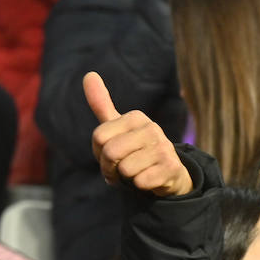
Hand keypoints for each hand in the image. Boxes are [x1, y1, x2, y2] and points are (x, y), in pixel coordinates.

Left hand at [83, 72, 191, 196]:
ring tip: (136, 173)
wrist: (168, 173)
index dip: (99, 152)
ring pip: (124, 169)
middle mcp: (151, 128)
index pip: (98, 137)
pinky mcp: (171, 168)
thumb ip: (101, 103)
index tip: (111, 154)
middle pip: (110, 153)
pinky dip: (139, 186)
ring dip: (125, 178)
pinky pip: (140, 182)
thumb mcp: (119, 126)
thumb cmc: (136, 149)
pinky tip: (148, 180)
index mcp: (135, 116)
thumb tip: (88, 74)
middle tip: (120, 168)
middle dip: (109, 168)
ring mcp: (164, 147)